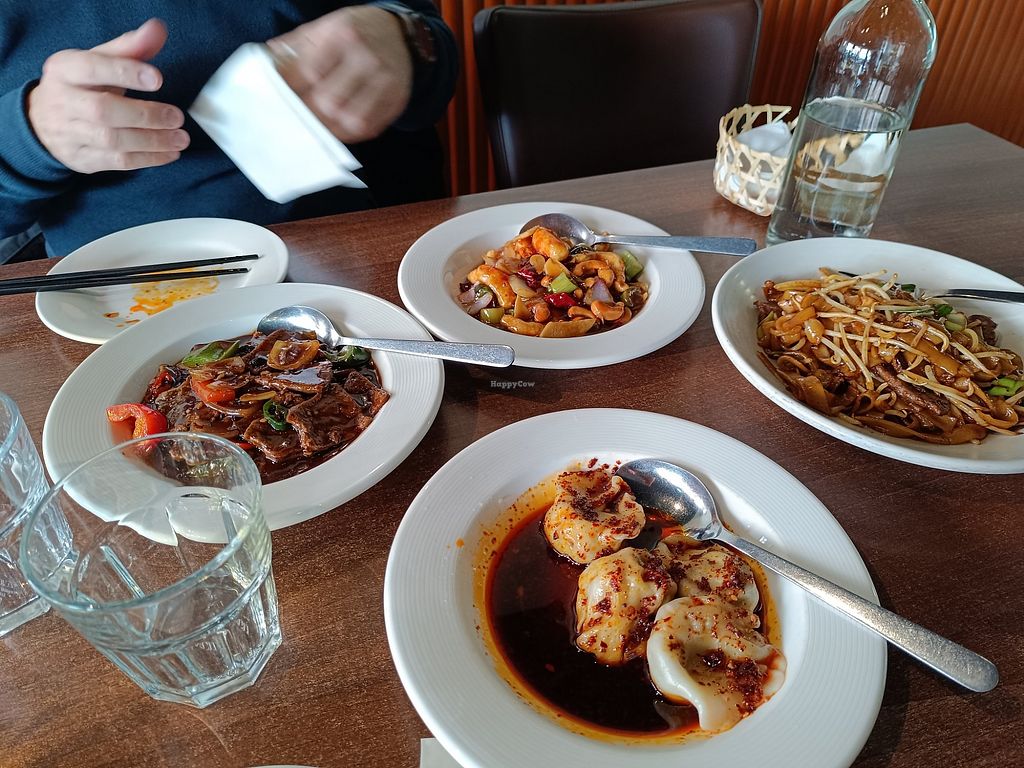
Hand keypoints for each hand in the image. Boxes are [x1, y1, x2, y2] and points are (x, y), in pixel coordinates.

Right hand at [27, 19, 189, 173]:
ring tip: (180, 138)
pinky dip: (148, 159)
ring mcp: (70, 133)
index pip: (92, 69)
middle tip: (176, 116)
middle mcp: (63, 102)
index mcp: (65, 70)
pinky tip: (170, 153)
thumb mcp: (98, 61)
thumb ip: (130, 47)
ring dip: (152, 141)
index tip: (157, 78)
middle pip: (103, 110)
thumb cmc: (81, 86)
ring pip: (112, 140)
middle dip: (145, 115)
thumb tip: (158, 29)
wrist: (42, 122)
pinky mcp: (82, 159)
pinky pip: (117, 162)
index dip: (126, 73)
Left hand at [268, 6, 412, 142]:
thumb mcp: (325, 27)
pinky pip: (369, 128)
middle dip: (307, 112)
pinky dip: (348, 133)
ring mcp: (386, 82)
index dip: (288, 89)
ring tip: (314, 125)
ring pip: (350, 120)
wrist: (399, 34)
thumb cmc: (354, 32)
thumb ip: (295, 46)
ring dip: (328, 128)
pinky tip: (336, 127)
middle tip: (293, 116)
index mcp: (345, 34)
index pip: (308, 72)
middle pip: (329, 101)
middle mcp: (368, 58)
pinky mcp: (396, 100)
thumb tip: (266, 64)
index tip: (275, 98)